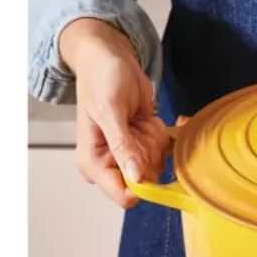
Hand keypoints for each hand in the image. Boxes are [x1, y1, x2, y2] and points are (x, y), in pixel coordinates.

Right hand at [59, 18, 169, 207]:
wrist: (110, 60)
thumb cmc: (102, 81)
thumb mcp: (110, 112)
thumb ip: (122, 146)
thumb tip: (135, 178)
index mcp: (93, 164)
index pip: (124, 195)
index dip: (144, 181)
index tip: (147, 151)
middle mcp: (110, 164)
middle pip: (147, 179)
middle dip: (150, 150)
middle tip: (138, 125)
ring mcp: (128, 154)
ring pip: (157, 163)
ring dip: (154, 137)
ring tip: (138, 118)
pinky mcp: (142, 143)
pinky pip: (163, 148)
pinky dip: (160, 131)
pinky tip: (145, 117)